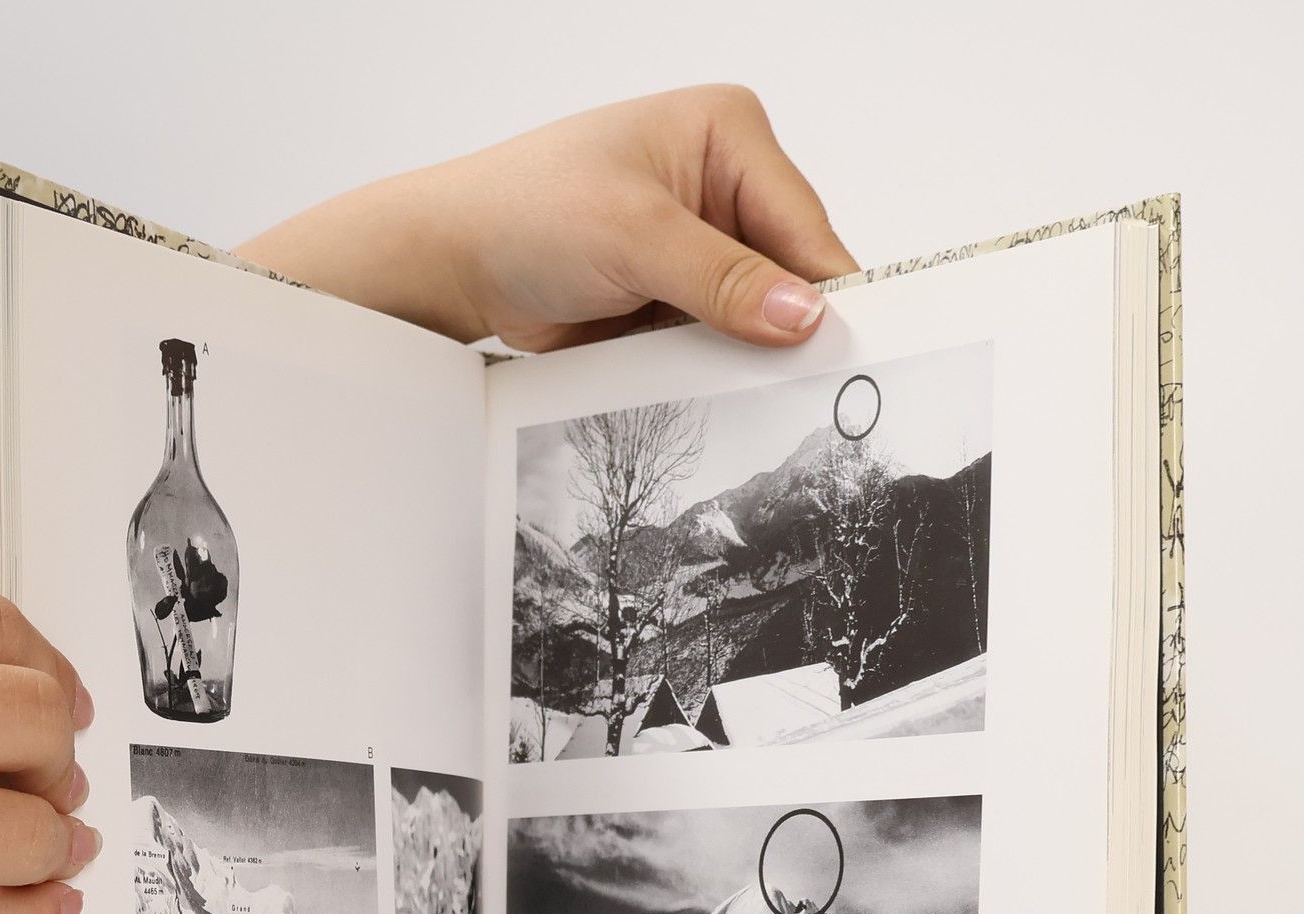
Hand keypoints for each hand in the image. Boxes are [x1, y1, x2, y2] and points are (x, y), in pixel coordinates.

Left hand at [241, 85, 859, 351]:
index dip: (825, 292)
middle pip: (788, 271)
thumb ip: (722, 278)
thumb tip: (802, 313)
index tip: (847, 355)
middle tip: (800, 388)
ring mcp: (700, 242)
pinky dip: (716, 367)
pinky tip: (713, 391)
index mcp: (727, 133)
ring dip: (747, 354)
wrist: (456, 262)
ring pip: (758, 314)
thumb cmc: (526, 213)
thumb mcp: (634, 237)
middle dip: (784, 327)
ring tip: (741, 389)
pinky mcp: (676, 293)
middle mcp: (722, 181)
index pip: (803, 223)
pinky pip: (720, 339)